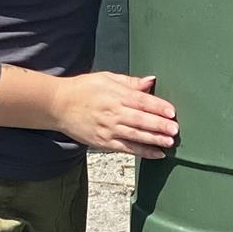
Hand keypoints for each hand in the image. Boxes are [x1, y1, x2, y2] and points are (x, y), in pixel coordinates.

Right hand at [52, 71, 177, 158]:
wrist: (57, 105)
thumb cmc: (83, 89)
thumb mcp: (106, 78)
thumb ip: (130, 82)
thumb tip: (151, 81)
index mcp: (115, 95)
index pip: (141, 101)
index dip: (158, 107)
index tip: (171, 112)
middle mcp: (113, 113)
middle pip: (140, 120)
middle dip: (159, 125)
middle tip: (175, 129)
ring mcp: (108, 129)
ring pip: (135, 136)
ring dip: (154, 140)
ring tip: (169, 142)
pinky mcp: (103, 142)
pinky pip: (126, 149)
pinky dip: (142, 152)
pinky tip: (156, 154)